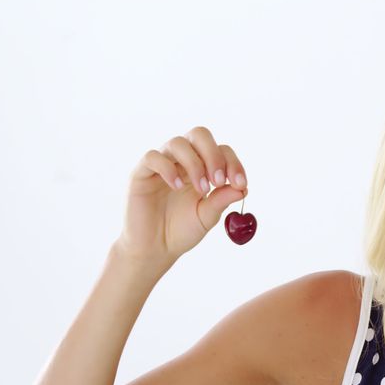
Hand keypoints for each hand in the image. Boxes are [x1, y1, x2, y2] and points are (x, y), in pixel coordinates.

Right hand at [115, 126, 248, 264]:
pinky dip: (168, 168)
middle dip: (214, 155)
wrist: (155, 249)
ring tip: (201, 189)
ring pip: (178, 143)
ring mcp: (161, 164)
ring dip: (195, 163)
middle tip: (218, 180)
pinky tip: (177, 187)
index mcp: (201, 167)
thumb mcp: (207, 216)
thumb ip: (222, 200)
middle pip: (199, 135)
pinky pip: (153, 157)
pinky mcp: (141, 173)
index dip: (233, 163)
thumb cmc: (181, 231)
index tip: (240, 183)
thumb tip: (243, 188)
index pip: (220, 150)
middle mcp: (182, 161)